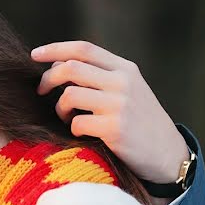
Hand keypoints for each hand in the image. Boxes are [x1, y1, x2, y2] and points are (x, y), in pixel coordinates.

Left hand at [32, 41, 188, 184]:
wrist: (169, 155)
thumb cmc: (140, 123)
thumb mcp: (129, 91)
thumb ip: (100, 77)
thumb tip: (59, 65)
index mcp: (125, 69)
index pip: (83, 49)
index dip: (55, 49)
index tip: (35, 55)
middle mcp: (123, 82)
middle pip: (70, 68)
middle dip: (48, 79)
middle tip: (41, 92)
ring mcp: (120, 105)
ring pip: (69, 96)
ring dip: (60, 108)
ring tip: (68, 118)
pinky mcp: (116, 129)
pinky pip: (76, 123)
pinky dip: (72, 129)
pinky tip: (82, 134)